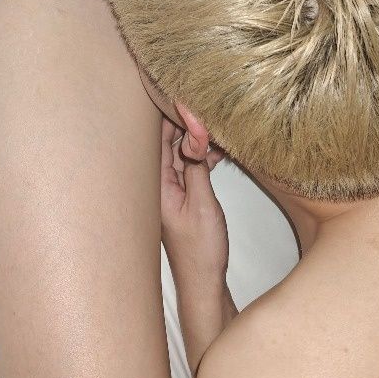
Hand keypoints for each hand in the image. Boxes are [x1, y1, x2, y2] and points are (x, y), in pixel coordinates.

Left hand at [160, 116, 228, 287]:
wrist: (204, 282)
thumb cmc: (200, 248)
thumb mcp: (202, 203)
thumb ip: (196, 166)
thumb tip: (193, 134)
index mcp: (156, 184)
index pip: (157, 139)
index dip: (169, 116)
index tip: (183, 96)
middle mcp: (159, 183)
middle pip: (168, 141)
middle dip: (187, 124)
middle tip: (207, 108)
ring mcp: (172, 188)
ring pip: (183, 152)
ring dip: (199, 141)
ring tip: (219, 128)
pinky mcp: (185, 194)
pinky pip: (192, 165)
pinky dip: (205, 157)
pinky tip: (221, 150)